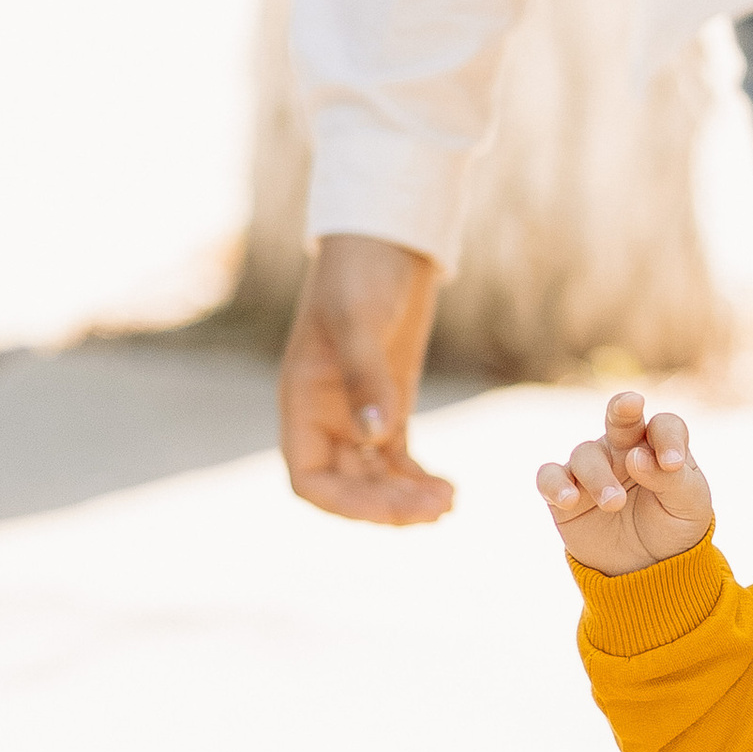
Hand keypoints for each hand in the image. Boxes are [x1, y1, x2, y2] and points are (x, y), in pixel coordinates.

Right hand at [279, 234, 455, 524]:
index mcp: (302, 403)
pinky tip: (450, 491)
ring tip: (450, 502)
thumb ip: (365, 375)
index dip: (346, 504)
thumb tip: (376, 436)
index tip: (392, 510)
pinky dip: (419, 481)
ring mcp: (357, 415)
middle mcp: (325, 418)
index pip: (309, 480)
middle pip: (348, 488)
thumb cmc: (359, 273)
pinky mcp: (388, 406)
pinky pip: (397, 461)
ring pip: (375, 480)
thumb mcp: (359, 320)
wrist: (385, 241)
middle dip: (388, 506)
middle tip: (438, 507)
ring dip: (407, 499)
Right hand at [537, 388, 714, 576]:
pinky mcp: (565, 493)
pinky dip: (555, 484)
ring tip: (614, 503)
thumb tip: (636, 457)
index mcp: (659, 446)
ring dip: (599, 477)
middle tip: (631, 404)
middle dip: (623, 409)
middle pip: (620, 417)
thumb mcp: (689, 506)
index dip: (668, 439)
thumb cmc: (673, 525)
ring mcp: (592, 468)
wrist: (648, 566)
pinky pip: (550, 477)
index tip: (672, 464)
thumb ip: (670, 479)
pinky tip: (568, 499)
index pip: (664, 426)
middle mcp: (624, 448)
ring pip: (585, 454)